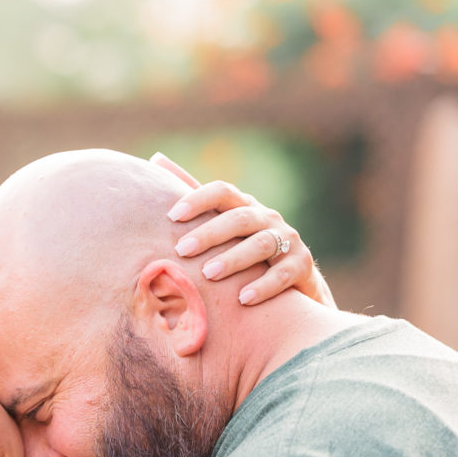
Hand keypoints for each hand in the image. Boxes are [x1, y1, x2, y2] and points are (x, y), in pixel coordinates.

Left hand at [153, 154, 335, 309]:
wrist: (291, 284)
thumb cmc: (242, 252)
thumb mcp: (220, 224)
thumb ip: (194, 196)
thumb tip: (156, 158)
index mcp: (244, 208)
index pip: (223, 192)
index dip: (199, 199)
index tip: (172, 215)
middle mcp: (267, 219)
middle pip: (240, 218)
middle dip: (210, 233)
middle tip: (183, 249)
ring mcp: (287, 240)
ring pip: (261, 244)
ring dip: (234, 258)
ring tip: (209, 273)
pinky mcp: (301, 266)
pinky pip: (284, 274)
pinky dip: (264, 285)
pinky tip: (243, 298)